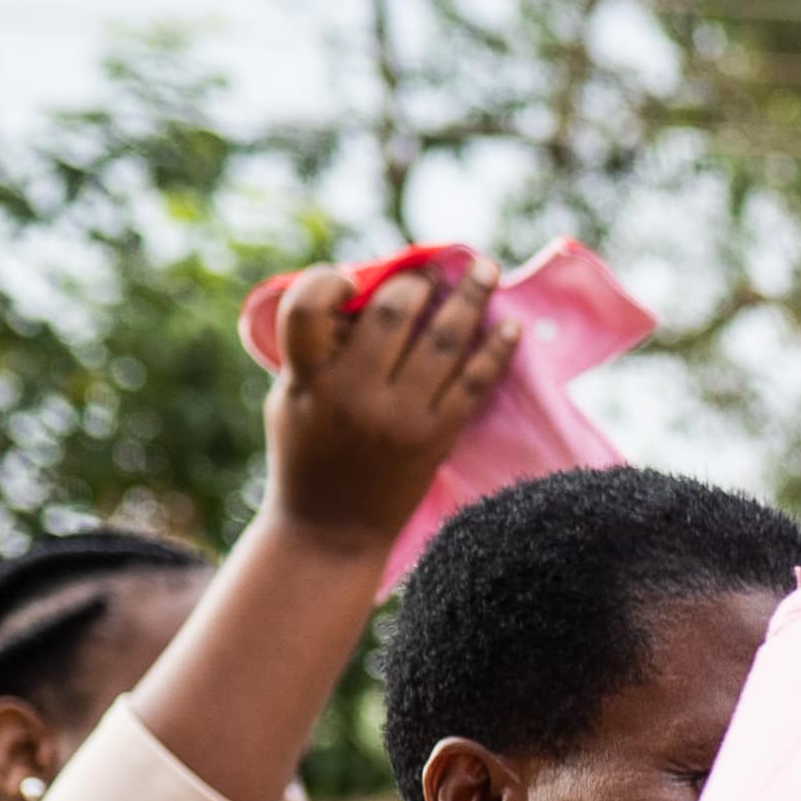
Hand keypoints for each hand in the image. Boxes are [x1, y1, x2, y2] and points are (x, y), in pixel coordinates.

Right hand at [262, 257, 519, 552]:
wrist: (331, 530)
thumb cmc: (306, 454)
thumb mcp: (288, 399)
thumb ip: (314, 353)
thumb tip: (360, 297)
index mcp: (307, 379)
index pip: (307, 306)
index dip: (326, 280)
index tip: (349, 278)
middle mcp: (354, 394)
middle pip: (393, 313)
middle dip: (418, 283)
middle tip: (433, 273)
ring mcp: (400, 416)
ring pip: (444, 340)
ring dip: (471, 298)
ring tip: (486, 270)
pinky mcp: (436, 438)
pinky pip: (475, 383)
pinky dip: (497, 350)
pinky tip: (513, 327)